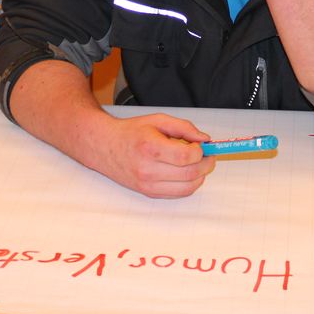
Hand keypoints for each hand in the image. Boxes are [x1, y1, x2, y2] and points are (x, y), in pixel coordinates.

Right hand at [87, 113, 215, 198]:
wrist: (105, 147)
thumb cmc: (131, 132)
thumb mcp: (157, 120)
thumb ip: (184, 127)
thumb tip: (204, 139)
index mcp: (151, 147)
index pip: (186, 156)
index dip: (200, 151)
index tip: (201, 145)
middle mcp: (148, 169)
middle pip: (190, 174)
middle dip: (205, 164)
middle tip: (207, 155)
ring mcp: (148, 184)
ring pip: (187, 188)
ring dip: (200, 176)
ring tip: (197, 164)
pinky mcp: (148, 193)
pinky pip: (178, 194)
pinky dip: (188, 184)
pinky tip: (186, 172)